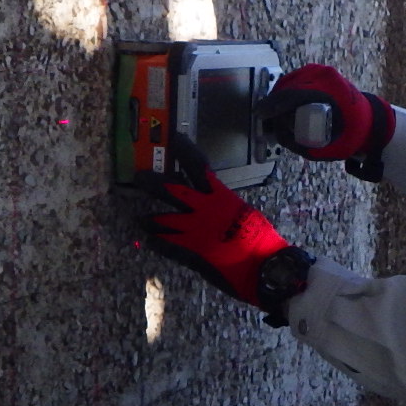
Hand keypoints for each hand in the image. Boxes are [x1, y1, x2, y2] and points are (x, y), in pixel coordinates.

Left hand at [135, 138, 290, 306]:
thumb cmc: (261, 240)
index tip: (174, 139)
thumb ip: (227, 207)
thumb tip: (217, 201)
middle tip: (139, 177)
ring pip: (165, 219)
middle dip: (155, 183)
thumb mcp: (245, 215)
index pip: (200, 167)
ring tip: (139, 220)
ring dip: (151, 219)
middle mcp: (207, 208)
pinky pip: (168, 244)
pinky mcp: (193, 251)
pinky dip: (157, 243)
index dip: (185, 152)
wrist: (266, 265)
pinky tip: (149, 242)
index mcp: (222, 196)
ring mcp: (197, 229)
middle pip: (174, 189)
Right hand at [260, 64, 394, 162]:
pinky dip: (287, 90)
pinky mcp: (319, 70)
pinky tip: (284, 103)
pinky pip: (296, 79)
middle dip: (274, 102)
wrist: (370, 120)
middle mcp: (324, 76)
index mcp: (329, 93)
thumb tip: (278, 135)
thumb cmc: (351, 135)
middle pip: (288, 87)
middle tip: (266, 117)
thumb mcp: (329, 148)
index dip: (273, 105)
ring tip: (274, 112)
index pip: (292, 95)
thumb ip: (301, 145)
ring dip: (280, 96)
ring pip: (290, 81)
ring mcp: (321, 71)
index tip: (260, 114)